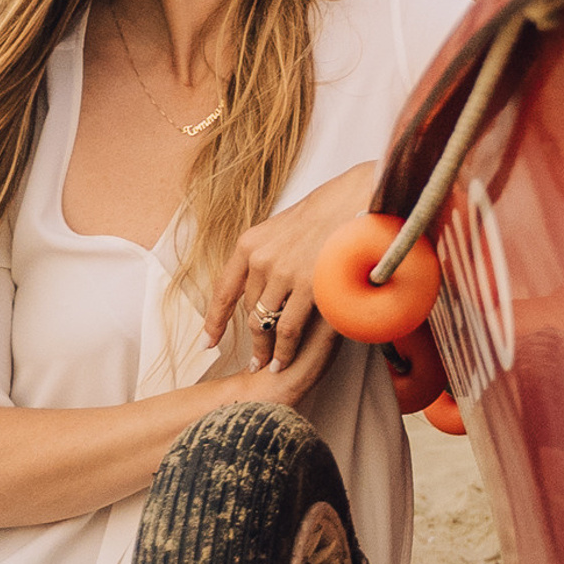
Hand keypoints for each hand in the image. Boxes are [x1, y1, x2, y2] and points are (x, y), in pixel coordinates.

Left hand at [204, 158, 378, 376]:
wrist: (356, 197)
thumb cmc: (327, 210)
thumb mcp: (285, 227)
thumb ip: (270, 254)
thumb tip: (264, 278)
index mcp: (250, 244)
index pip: (225, 289)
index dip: (215, 319)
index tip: (208, 342)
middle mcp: (260, 259)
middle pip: (249, 309)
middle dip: (252, 337)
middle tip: (254, 360)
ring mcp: (283, 274)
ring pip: (264, 323)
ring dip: (265, 348)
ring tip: (270, 365)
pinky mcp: (308, 287)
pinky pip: (288, 329)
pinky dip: (284, 350)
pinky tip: (284, 361)